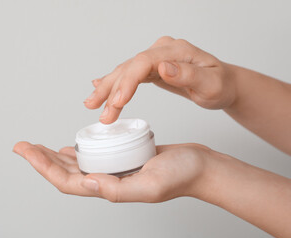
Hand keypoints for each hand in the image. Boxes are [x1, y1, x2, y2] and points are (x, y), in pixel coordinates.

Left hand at [13, 141, 212, 202]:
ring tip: (38, 147)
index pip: (67, 181)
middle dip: (41, 160)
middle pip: (66, 173)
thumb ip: (118, 189)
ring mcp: (115, 170)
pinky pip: (93, 156)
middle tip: (22, 146)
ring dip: (55, 156)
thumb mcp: (151, 184)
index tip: (25, 150)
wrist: (200, 166)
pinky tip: (70, 146)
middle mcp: (108, 181)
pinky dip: (78, 151)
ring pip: (77, 165)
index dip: (43, 167)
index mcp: (110, 189)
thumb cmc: (182, 175)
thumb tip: (87, 184)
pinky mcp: (123, 159)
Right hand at [84, 36, 236, 123]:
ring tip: (91, 104)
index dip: (128, 82)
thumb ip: (188, 75)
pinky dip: (114, 82)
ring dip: (108, 89)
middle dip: (111, 90)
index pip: (144, 62)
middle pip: (130, 67)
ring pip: (126, 71)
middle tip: (98, 110)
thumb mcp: (211, 84)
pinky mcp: (152, 68)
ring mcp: (156, 58)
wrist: (222, 84)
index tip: (117, 102)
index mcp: (176, 51)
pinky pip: (130, 74)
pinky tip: (99, 85)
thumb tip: (163, 68)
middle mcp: (162, 51)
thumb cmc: (220, 85)